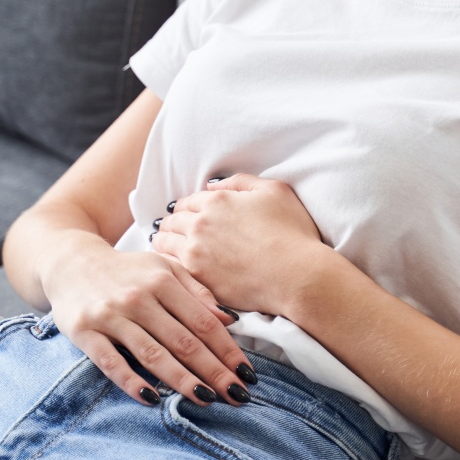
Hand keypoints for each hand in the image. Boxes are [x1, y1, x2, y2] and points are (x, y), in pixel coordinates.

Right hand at [42, 242, 258, 407]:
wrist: (72, 262)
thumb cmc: (129, 270)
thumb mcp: (165, 267)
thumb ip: (197, 290)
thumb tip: (228, 320)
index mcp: (163, 281)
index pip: (202, 321)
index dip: (227, 349)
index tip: (246, 372)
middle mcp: (139, 298)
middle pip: (183, 341)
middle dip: (213, 370)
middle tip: (236, 395)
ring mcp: (111, 316)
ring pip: (152, 354)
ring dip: (182, 380)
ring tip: (206, 399)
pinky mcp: (84, 332)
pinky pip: (110, 362)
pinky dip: (131, 381)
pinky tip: (152, 398)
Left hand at [151, 173, 325, 315]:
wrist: (296, 274)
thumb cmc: (292, 232)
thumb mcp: (275, 190)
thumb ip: (241, 182)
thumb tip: (214, 186)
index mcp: (216, 201)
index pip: (188, 201)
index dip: (187, 206)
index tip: (186, 213)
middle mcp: (200, 224)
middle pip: (171, 221)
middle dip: (171, 223)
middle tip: (169, 228)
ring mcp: (195, 252)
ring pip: (164, 243)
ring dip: (163, 241)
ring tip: (164, 245)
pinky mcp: (197, 278)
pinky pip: (171, 267)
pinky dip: (169, 264)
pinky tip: (172, 266)